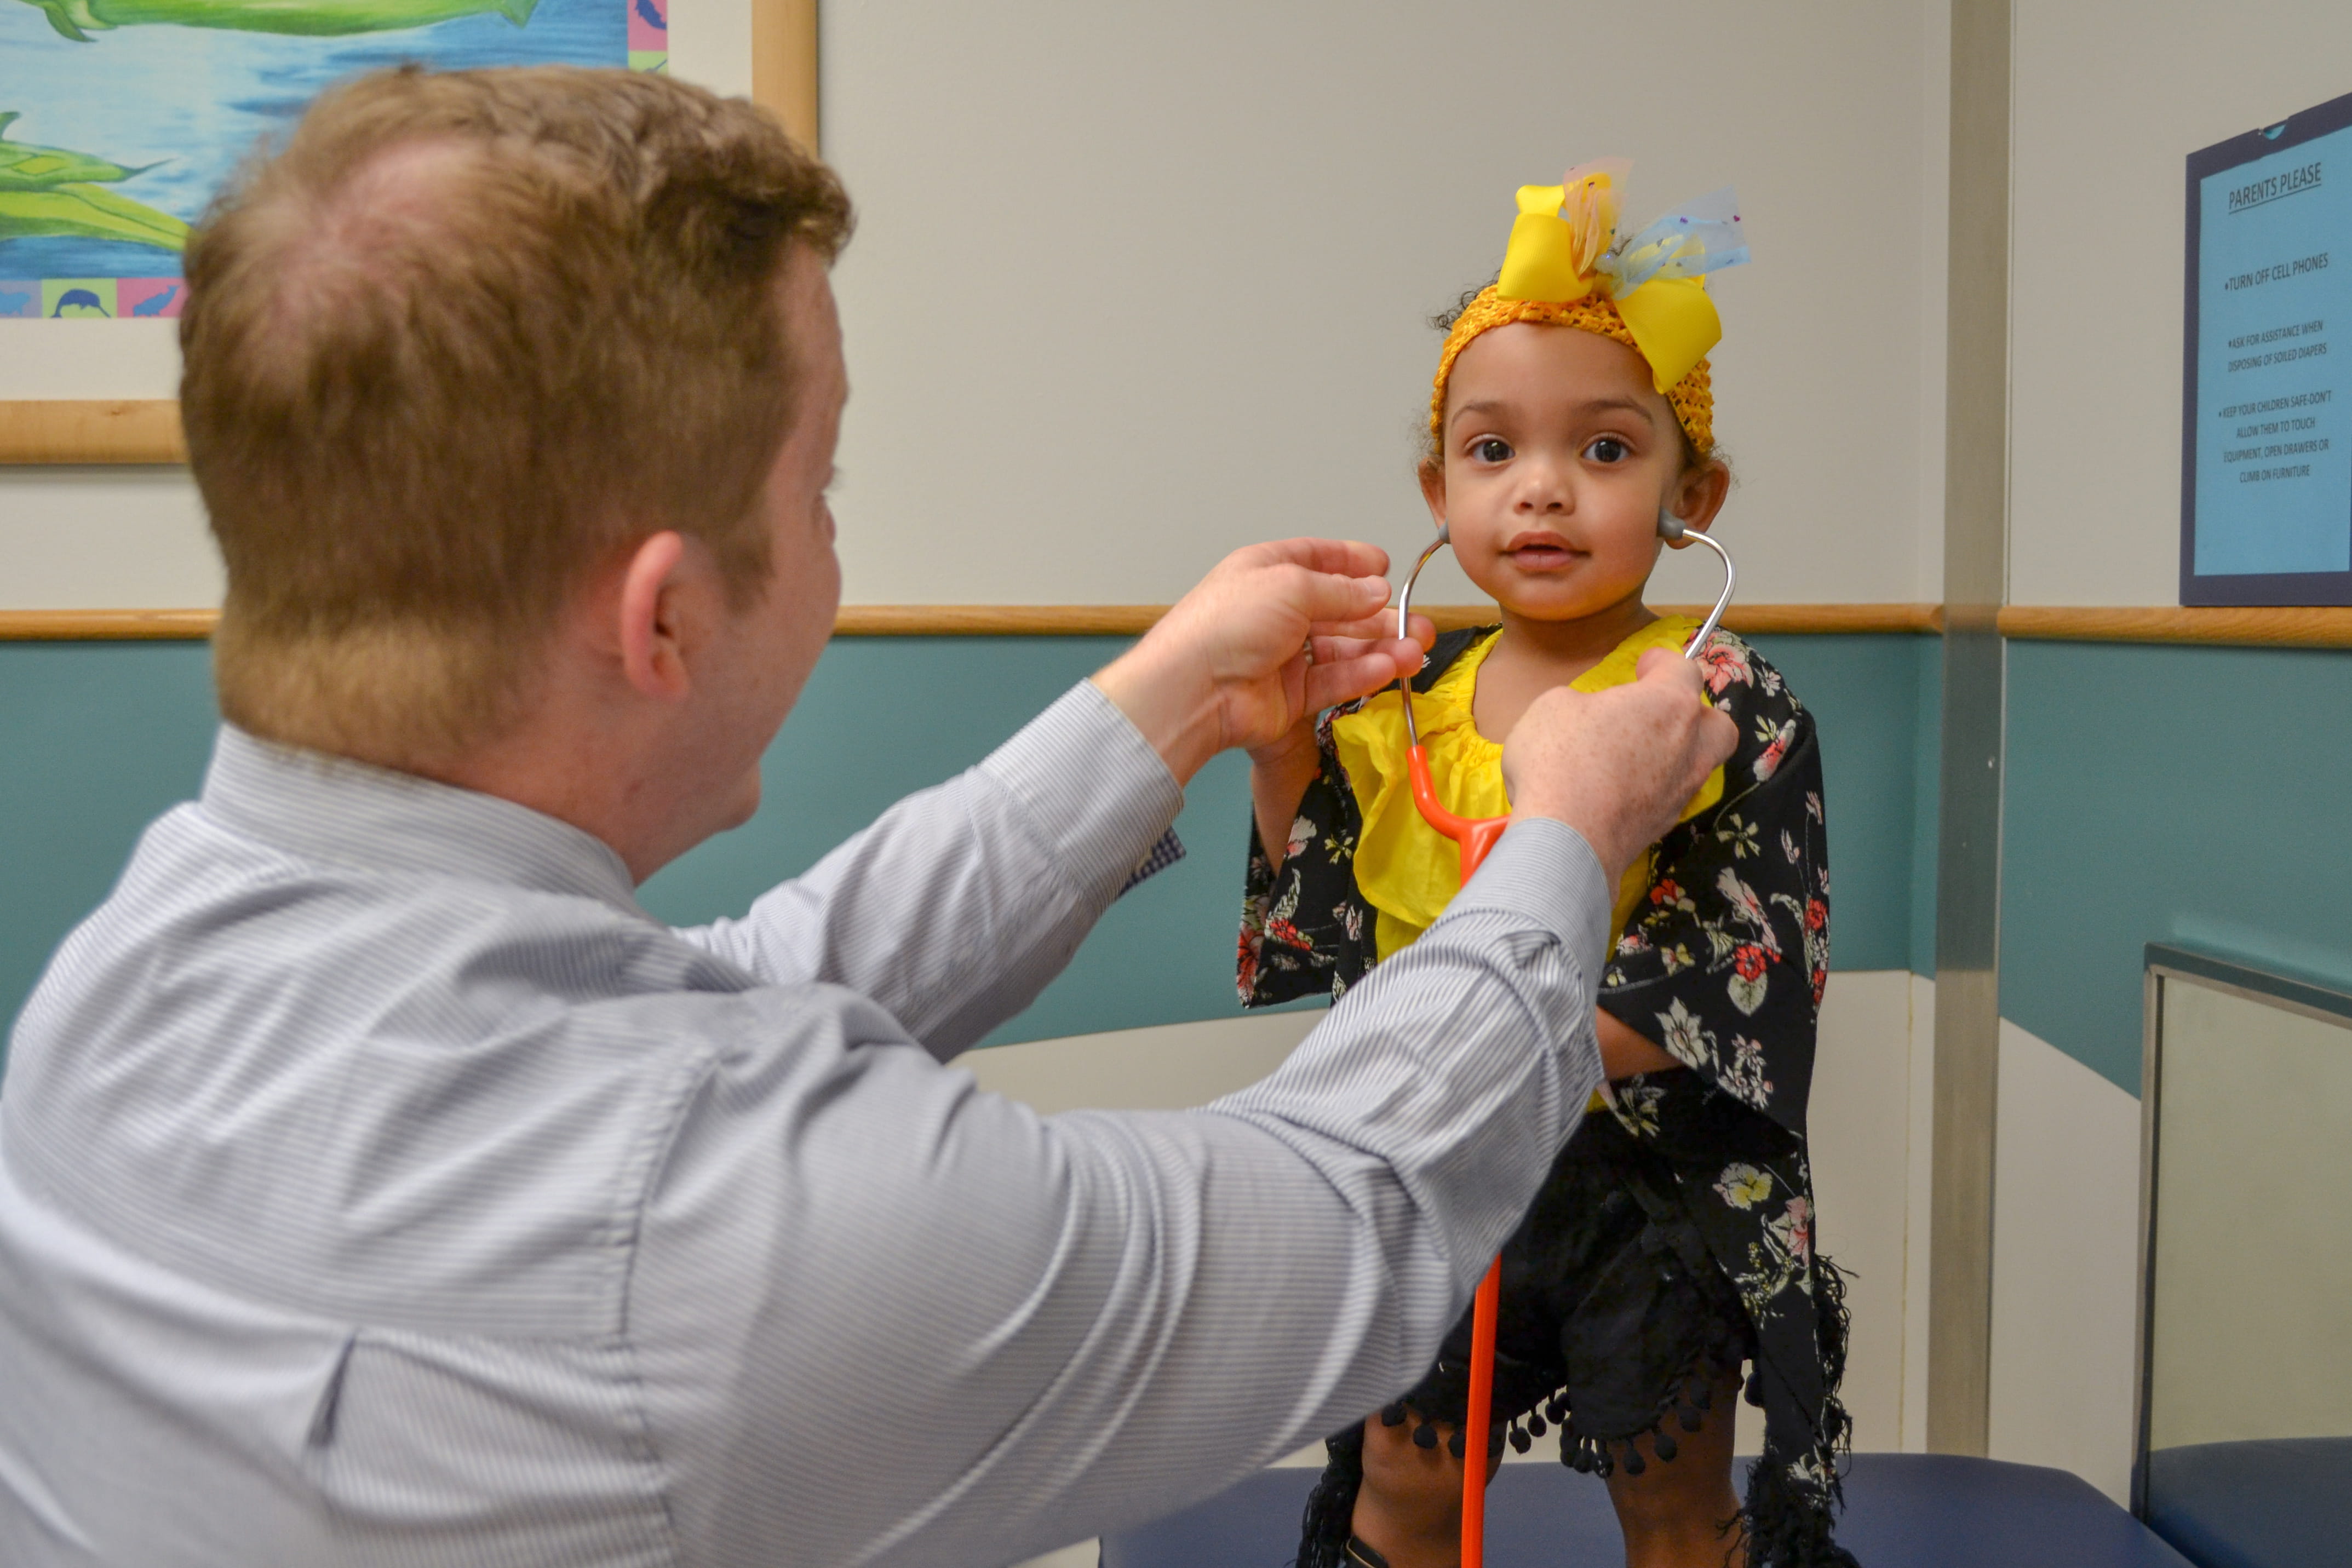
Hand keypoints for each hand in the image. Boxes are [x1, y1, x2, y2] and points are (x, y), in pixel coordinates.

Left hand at [1092, 539, 1430, 783]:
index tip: (1385, 567)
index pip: (1315, 560)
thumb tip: (1377, 591)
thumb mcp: (1291, 586)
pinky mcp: (1290, 696)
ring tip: (1414, 650)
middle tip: (1417, 623)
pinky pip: (1333, 681)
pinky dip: (1362, 674)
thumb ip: (1340, 590)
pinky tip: (1389, 669)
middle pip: (1337, 610)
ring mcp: (1282, 656)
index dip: (1351, 562)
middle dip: (1379, 616)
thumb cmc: (1229, 624)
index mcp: (1266, 573)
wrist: (1196, 689)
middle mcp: (1275, 612)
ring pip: (1341, 649)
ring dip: (1379, 648)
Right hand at [1500, 646, 1736, 880]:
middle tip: (1658, 715)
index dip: (1663, 662)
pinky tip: (1621, 791)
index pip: (1683, 669)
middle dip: (1694, 715)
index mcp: (1668, 704)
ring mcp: (1681, 791)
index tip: (1646, 665)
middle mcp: (1689, 746)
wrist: (1566, 841)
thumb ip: (1583, 703)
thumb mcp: (1553, 707)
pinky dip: (1653, 789)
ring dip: (1675, 754)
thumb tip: (1589, 718)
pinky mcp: (1665, 826)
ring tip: (1638, 755)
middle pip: (1716, 724)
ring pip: (1698, 764)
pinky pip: (1671, 796)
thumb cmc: (1560, 759)